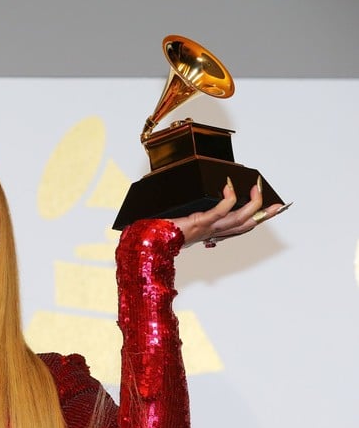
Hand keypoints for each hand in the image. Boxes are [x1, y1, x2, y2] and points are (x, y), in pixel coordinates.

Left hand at [169, 177, 289, 247]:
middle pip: (247, 225)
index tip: (271, 211)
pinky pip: (221, 211)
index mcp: (212, 233)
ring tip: (256, 188)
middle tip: (277, 203)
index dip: (257, 219)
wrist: (151, 240)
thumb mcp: (184, 224)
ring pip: (240, 219)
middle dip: (264, 214)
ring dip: (252, 204)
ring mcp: (208, 228)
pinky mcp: (200, 222)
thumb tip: (202, 204)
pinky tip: (228, 186)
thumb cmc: (165, 231)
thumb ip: (195, 218)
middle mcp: (213, 232)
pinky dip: (228, 198)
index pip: (239, 228)